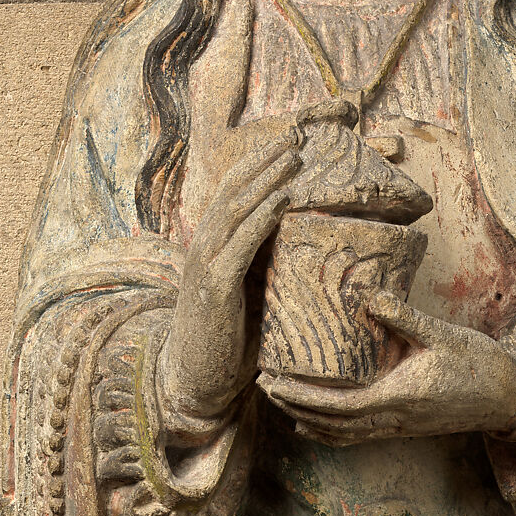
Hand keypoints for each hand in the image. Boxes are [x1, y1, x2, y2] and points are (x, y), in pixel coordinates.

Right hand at [159, 129, 301, 418]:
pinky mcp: (213, 288)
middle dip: (267, 160)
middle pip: (235, 190)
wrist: (197, 381)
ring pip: (237, 210)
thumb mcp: (256, 295)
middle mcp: (205, 247)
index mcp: (214, 246)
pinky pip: (239, 244)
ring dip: (268, 179)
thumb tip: (318, 253)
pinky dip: (262, 217)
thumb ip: (275, 270)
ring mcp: (206, 265)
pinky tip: (284, 199)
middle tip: (300, 134)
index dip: (261, 164)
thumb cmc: (230, 341)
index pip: (236, 193)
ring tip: (296, 155)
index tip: (293, 141)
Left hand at [258, 291, 515, 445]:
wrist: (507, 395)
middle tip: (262, 384)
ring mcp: (398, 427)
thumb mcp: (442, 334)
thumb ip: (405, 317)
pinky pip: (357, 436)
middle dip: (292, 405)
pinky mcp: (403, 427)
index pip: (337, 405)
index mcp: (398, 397)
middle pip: (330, 422)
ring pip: (341, 434)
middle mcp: (393, 419)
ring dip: (306, 420)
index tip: (273, 380)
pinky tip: (312, 425)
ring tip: (279, 402)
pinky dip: (329, 433)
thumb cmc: (478, 363)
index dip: (300, 396)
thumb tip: (369, 296)